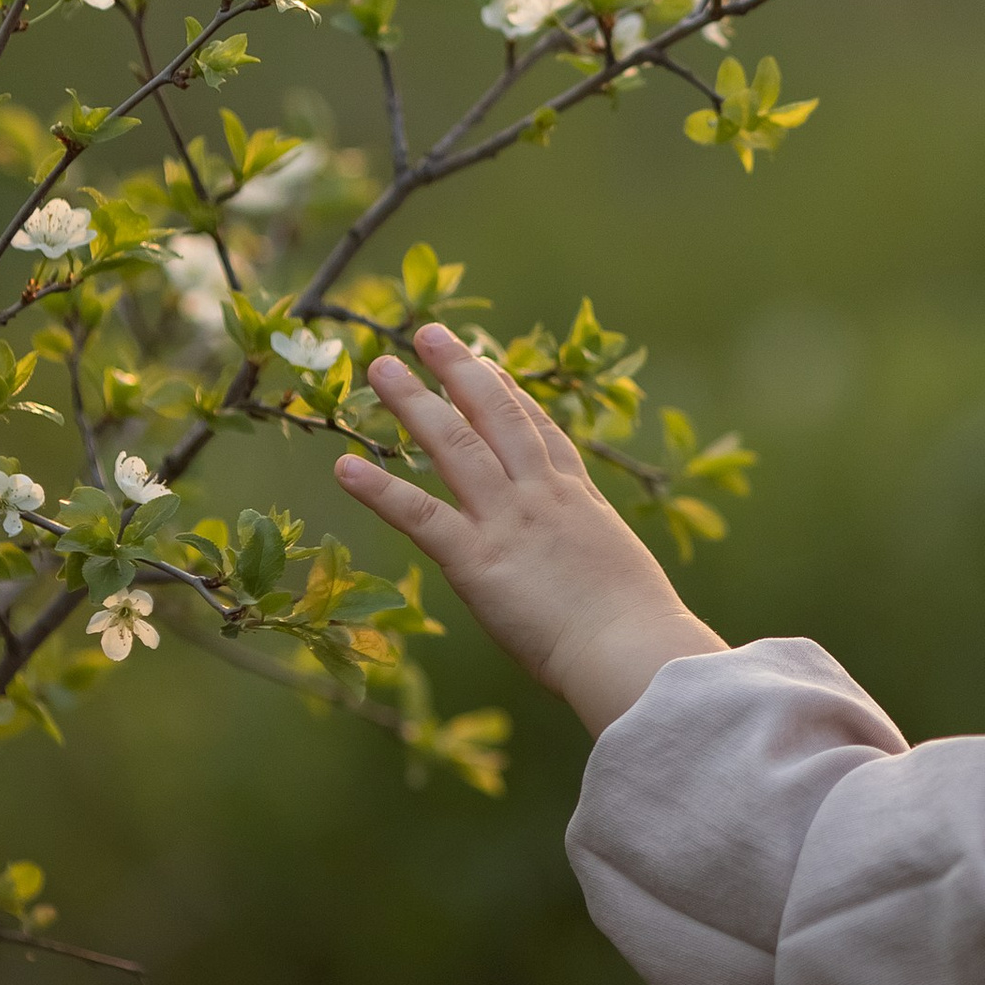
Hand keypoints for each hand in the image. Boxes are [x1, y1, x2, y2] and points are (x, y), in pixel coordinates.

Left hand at [336, 325, 726, 735]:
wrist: (632, 650)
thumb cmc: (640, 632)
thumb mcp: (625, 574)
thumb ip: (596, 560)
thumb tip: (595, 576)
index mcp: (579, 499)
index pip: (539, 431)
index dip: (510, 393)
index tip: (488, 362)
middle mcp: (540, 495)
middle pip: (495, 416)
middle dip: (460, 370)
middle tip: (428, 334)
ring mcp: (508, 521)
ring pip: (455, 447)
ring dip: (414, 403)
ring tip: (380, 367)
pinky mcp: (477, 560)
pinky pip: (420, 515)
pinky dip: (381, 489)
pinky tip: (345, 467)